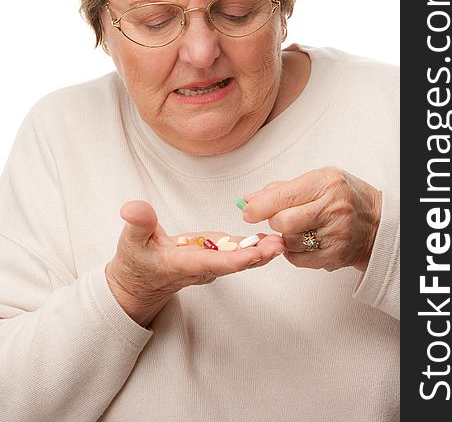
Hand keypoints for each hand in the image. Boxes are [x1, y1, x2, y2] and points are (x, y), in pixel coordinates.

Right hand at [106, 200, 284, 325]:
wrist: (140, 282)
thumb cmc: (135, 262)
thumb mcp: (130, 241)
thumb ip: (137, 223)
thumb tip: (133, 207)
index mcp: (182, 264)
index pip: (211, 263)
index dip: (234, 260)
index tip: (255, 254)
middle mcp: (201, 268)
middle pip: (233, 263)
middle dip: (257, 256)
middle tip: (280, 244)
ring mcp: (209, 264)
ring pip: (238, 259)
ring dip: (260, 251)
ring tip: (282, 239)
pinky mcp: (213, 258)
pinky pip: (235, 254)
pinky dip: (252, 246)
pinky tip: (270, 238)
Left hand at [241, 167, 381, 272]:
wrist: (377, 222)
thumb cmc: (345, 197)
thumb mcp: (317, 180)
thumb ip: (281, 189)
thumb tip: (249, 199)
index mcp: (326, 184)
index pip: (282, 197)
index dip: (258, 207)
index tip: (248, 211)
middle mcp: (333, 209)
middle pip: (283, 222)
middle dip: (274, 222)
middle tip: (279, 218)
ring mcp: (336, 235)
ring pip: (289, 242)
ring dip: (285, 237)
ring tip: (300, 228)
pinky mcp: (335, 256)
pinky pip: (298, 259)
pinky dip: (294, 252)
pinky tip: (306, 241)